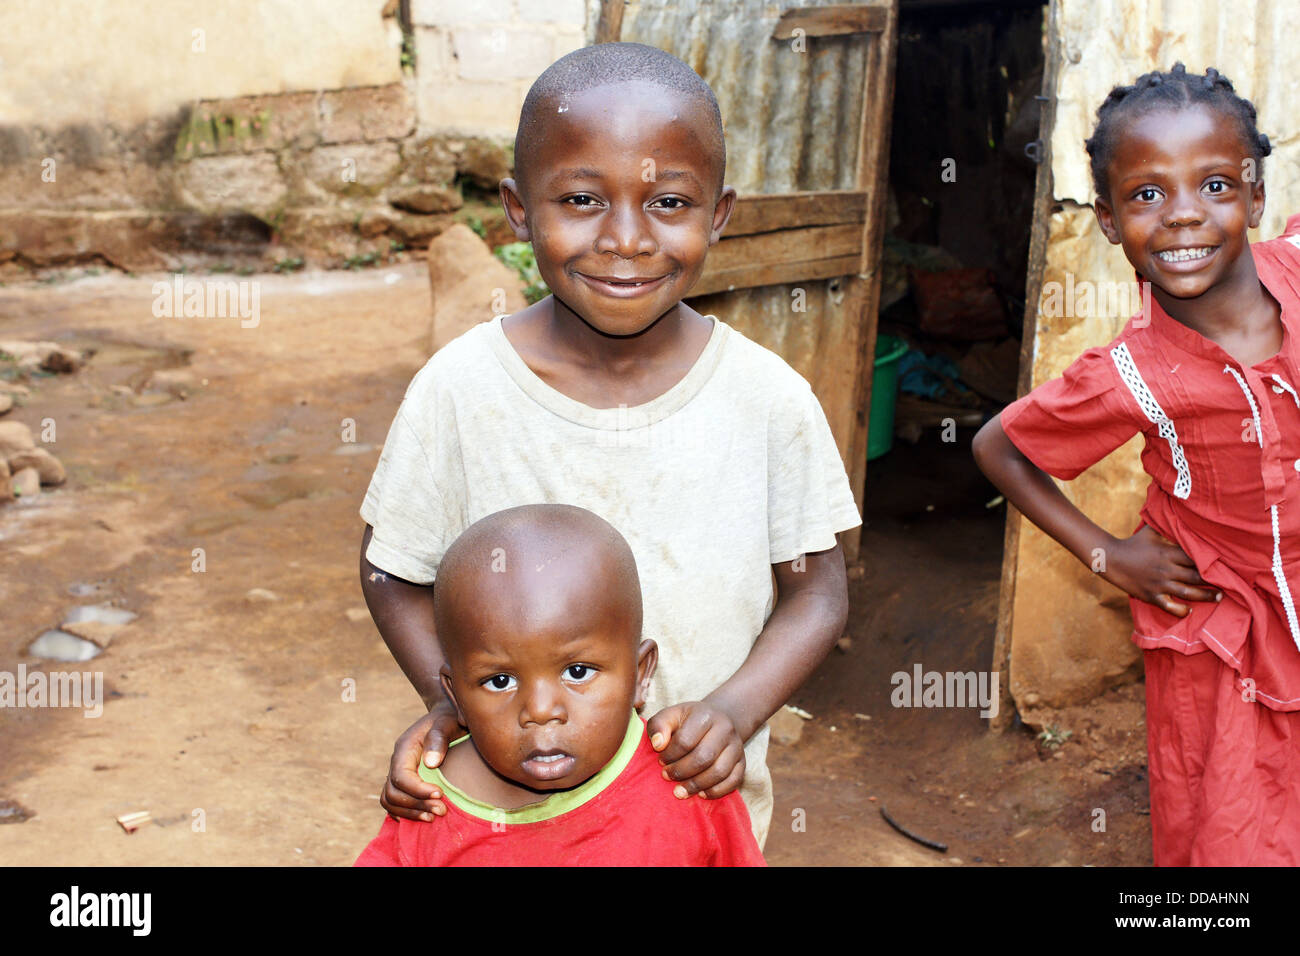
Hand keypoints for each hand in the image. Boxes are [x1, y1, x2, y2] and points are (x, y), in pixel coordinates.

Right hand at [378, 701, 462, 821]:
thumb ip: (439, 739)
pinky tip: (422, 816)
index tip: (441, 795)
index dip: (418, 791)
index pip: (401, 777)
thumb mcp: (447, 722)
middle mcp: (397, 761)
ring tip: (433, 817)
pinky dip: (404, 812)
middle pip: (393, 792)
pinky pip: (394, 801)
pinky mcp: (404, 779)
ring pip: (390, 800)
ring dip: (410, 812)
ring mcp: (398, 771)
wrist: (447, 715)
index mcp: (404, 748)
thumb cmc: (449, 718)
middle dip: (416, 805)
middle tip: (442, 810)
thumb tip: (431, 764)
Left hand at [646, 700, 745, 799]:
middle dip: (682, 771)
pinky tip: (700, 793)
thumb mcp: (670, 715)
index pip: (686, 740)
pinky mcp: (742, 762)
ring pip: (719, 772)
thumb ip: (658, 726)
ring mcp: (737, 746)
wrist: (717, 720)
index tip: (661, 761)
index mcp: (705, 715)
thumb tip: (658, 745)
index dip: (670, 755)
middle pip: (704, 757)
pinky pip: (733, 781)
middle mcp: (725, 729)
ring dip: (697, 785)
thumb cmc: (688, 721)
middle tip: (667, 776)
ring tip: (680, 791)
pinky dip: (716, 791)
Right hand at [1100, 525, 1220, 616]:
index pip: (1196, 559)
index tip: (1224, 566)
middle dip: (1214, 581)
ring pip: (1188, 593)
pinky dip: (1181, 610)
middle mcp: (1166, 569)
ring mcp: (1159, 584)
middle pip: (1196, 577)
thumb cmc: (1132, 543)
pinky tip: (1189, 610)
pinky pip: (1170, 607)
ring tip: (1218, 597)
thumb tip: (1177, 511)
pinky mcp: (1151, 596)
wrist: (1110, 559)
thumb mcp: (1149, 531)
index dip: (1211, 563)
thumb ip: (1165, 525)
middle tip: (1228, 585)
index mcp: (1168, 553)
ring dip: (1205, 596)